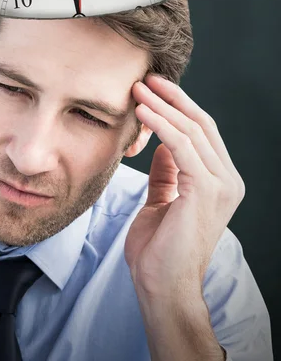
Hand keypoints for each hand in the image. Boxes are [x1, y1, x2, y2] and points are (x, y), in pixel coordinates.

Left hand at [124, 74, 245, 299]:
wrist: (162, 286)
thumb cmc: (159, 248)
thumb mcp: (163, 199)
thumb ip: (167, 172)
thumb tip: (161, 145)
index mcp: (219, 181)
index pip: (202, 132)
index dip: (178, 105)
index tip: (151, 88)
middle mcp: (227, 180)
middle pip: (202, 124)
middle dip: (172, 97)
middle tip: (145, 78)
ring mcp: (220, 185)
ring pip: (192, 131)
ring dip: (163, 106)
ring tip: (137, 89)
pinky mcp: (206, 191)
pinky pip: (182, 147)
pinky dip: (162, 125)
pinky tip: (142, 111)